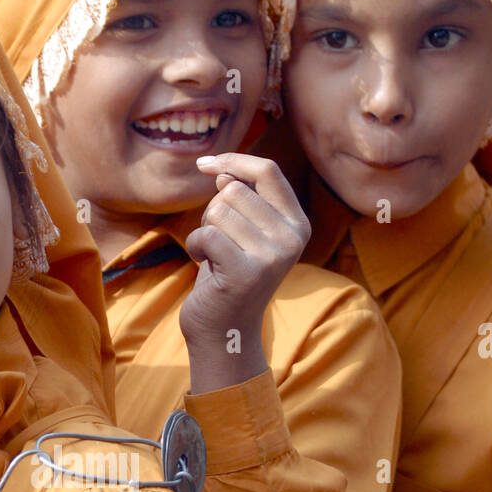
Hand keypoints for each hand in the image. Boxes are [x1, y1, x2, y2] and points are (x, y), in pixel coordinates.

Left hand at [180, 154, 309, 392]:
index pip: (267, 171)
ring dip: (204, 231)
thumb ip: (241, 200)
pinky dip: (194, 247)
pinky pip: (206, 235)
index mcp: (297, 224)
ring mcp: (272, 256)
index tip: (205, 164)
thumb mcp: (241, 232)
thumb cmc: (228, 276)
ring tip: (215, 257)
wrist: (224, 331)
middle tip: (218, 243)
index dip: (234, 160)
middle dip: (213, 212)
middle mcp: (292, 238)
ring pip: (218, 211)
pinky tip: (203, 265)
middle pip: (234, 190)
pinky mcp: (246, 272)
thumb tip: (222, 170)